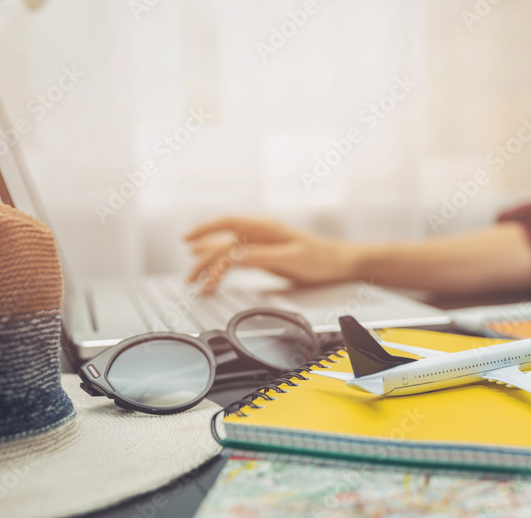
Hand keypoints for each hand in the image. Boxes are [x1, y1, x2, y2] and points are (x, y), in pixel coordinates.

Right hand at [185, 217, 356, 294]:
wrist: (342, 264)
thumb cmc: (322, 259)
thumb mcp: (290, 259)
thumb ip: (260, 257)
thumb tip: (233, 256)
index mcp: (266, 229)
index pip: (228, 223)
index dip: (205, 230)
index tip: (188, 240)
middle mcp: (261, 234)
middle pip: (224, 242)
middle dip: (203, 258)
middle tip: (190, 277)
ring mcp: (263, 245)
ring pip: (229, 252)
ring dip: (212, 266)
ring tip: (197, 281)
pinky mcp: (267, 256)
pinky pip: (239, 260)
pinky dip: (225, 269)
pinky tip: (217, 275)